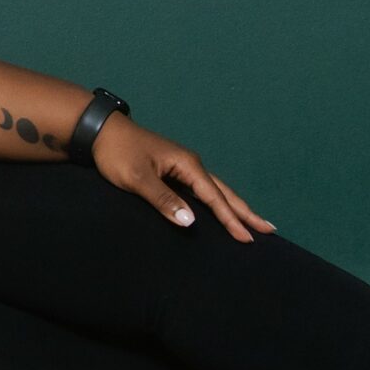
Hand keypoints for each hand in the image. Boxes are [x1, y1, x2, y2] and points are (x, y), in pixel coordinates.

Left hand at [90, 117, 275, 241]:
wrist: (101, 132)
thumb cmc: (118, 154)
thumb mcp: (138, 179)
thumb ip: (163, 200)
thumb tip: (190, 222)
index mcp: (187, 165)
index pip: (214, 198)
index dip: (231, 219)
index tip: (248, 237)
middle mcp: (190, 164)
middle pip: (224, 192)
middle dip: (245, 212)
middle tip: (269, 229)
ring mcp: (183, 166)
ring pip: (215, 190)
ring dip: (234, 207)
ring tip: (253, 222)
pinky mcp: (173, 170)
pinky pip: (202, 190)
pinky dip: (216, 201)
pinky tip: (218, 210)